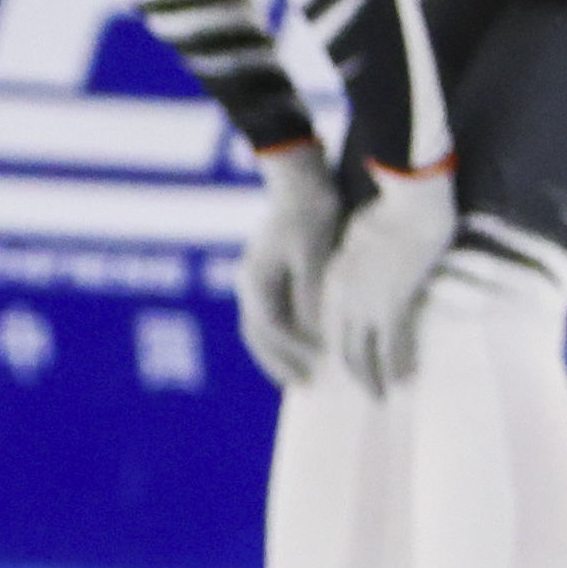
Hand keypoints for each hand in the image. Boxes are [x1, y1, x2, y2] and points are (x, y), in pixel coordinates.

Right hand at [233, 144, 337, 389]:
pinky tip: (302, 339)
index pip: (271, 331)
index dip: (293, 354)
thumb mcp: (316, 259)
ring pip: (259, 325)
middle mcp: (249, 283)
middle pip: (257, 334)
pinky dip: (282, 333)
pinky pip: (269, 312)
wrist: (301, 182)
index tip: (317, 371)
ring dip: (277, 351)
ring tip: (300, 371)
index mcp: (256, 282)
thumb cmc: (312, 218)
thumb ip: (312, 300)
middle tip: (302, 385)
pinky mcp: (266, 271)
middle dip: (278, 363)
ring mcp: (254, 277)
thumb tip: (314, 337)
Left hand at [318, 160, 459, 394]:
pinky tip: (401, 381)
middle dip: (351, 373)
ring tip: (379, 396)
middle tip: (363, 391)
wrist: (411, 200)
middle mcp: (342, 296)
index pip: (327, 327)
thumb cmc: (389, 212)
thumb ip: (355, 264)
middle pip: (341, 346)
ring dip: (371, 378)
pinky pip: (392, 346)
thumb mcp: (358, 241)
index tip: (344, 367)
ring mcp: (366, 301)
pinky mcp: (393, 303)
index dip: (336, 349)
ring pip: (363, 353)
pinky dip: (394, 367)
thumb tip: (364, 275)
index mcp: (331, 280)